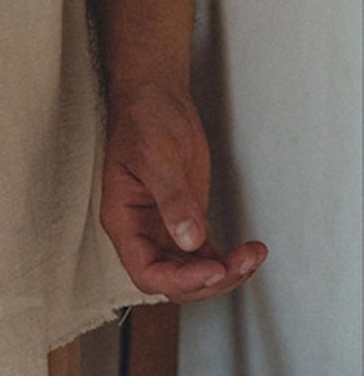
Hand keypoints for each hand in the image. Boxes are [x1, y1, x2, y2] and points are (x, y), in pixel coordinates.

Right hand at [99, 82, 267, 301]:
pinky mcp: (187, 220)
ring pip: (194, 272)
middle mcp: (142, 231)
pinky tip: (250, 252)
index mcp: (123, 220)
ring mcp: (165, 227)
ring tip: (251, 256)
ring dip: (225, 272)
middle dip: (209, 279)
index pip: (147, 271)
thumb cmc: (143, 119)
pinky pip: (207, 255)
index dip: (179, 279)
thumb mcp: (156, 157)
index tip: (211, 270)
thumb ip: (173, 200)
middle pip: (174, 280)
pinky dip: (230, 260)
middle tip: (239, 264)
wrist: (155, 96)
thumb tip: (190, 241)